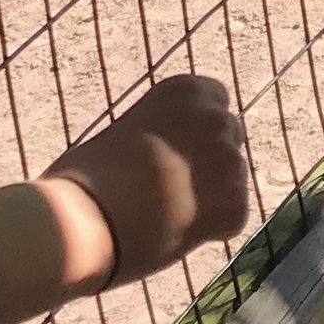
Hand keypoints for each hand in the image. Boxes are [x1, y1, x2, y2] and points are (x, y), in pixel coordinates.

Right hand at [46, 76, 249, 286]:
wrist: (87, 219)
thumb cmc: (87, 180)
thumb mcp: (124, 133)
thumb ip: (159, 136)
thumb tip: (169, 156)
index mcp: (186, 90)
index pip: (215, 102)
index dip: (196, 133)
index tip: (176, 152)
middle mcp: (215, 117)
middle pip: (230, 139)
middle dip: (210, 162)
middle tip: (172, 190)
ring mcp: (230, 159)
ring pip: (232, 181)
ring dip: (210, 198)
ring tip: (163, 216)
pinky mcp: (236, 202)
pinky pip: (232, 219)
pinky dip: (211, 230)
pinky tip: (174, 233)